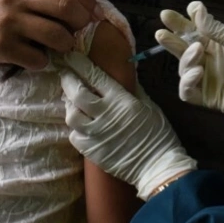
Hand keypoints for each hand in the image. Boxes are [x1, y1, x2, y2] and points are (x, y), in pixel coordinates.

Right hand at [0, 0, 103, 69]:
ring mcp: (7, 21)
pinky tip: (35, 56)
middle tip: (81, 30)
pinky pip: (38, 58)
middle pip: (66, 7)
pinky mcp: (1, 46)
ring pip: (57, 36)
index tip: (95, 14)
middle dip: (82, 22)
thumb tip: (82, 2)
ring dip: (66, 44)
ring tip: (60, 45)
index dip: (87, 2)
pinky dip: (42, 60)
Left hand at [60, 52, 196, 199]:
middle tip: (65, 74)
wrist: (157, 166)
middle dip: (68, 80)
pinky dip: (75, 127)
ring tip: (72, 101)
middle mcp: (104, 114)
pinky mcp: (91, 151)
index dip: (80, 64)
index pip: (95, 77)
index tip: (70, 56)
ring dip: (69, 105)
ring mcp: (95, 134)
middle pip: (76, 93)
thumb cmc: (158, 134)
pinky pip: (74, 135)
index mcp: (120, 100)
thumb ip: (133, 90)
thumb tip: (122, 75)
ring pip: (71, 115)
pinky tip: (80, 124)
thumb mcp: (149, 105)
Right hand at [156, 2, 223, 131]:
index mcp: (216, 44)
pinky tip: (196, 71)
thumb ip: (216, 29)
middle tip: (161, 30)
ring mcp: (206, 79)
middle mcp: (208, 60)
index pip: (193, 32)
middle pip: (183, 49)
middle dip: (171, 39)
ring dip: (185, 58)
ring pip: (183, 69)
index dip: (182, 23)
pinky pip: (187, 92)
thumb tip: (196, 10)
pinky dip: (187, 82)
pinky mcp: (207, 98)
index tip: (176, 12)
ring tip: (197, 50)